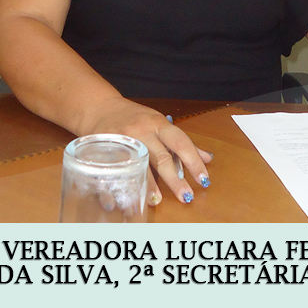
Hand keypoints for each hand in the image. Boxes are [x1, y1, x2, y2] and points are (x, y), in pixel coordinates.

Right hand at [86, 98, 211, 205]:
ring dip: (149, 185)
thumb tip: (207, 158)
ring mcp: (124, 140)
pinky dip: (119, 186)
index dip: (194, 162)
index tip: (204, 180)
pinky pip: (114, 170)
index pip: (181, 143)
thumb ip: (181, 142)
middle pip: (162, 157)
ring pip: (139, 164)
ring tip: (157, 201)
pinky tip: (124, 200)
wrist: (99, 106)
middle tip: (186, 197)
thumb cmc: (134, 117)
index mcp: (158, 124)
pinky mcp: (105, 149)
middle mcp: (142, 131)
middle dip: (175, 180)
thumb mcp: (159, 123)